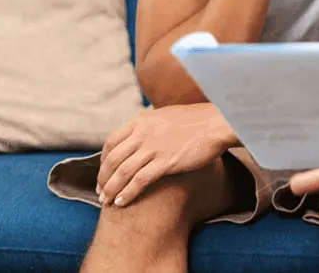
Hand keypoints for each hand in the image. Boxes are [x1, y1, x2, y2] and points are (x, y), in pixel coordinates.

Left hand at [96, 103, 237, 207]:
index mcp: (141, 121)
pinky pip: (139, 180)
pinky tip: (122, 202)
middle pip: (112, 159)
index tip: (103, 173)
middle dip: (103, 178)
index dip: (102, 161)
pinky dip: (127, 193)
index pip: (110, 143)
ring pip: (122, 171)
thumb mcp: (165, 116)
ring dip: (111, 189)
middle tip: (100, 192)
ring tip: (107, 201)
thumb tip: (139, 135)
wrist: (217, 123)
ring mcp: (153, 147)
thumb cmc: (196, 121)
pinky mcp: (166, 161)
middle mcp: (143, 133)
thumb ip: (149, 126)